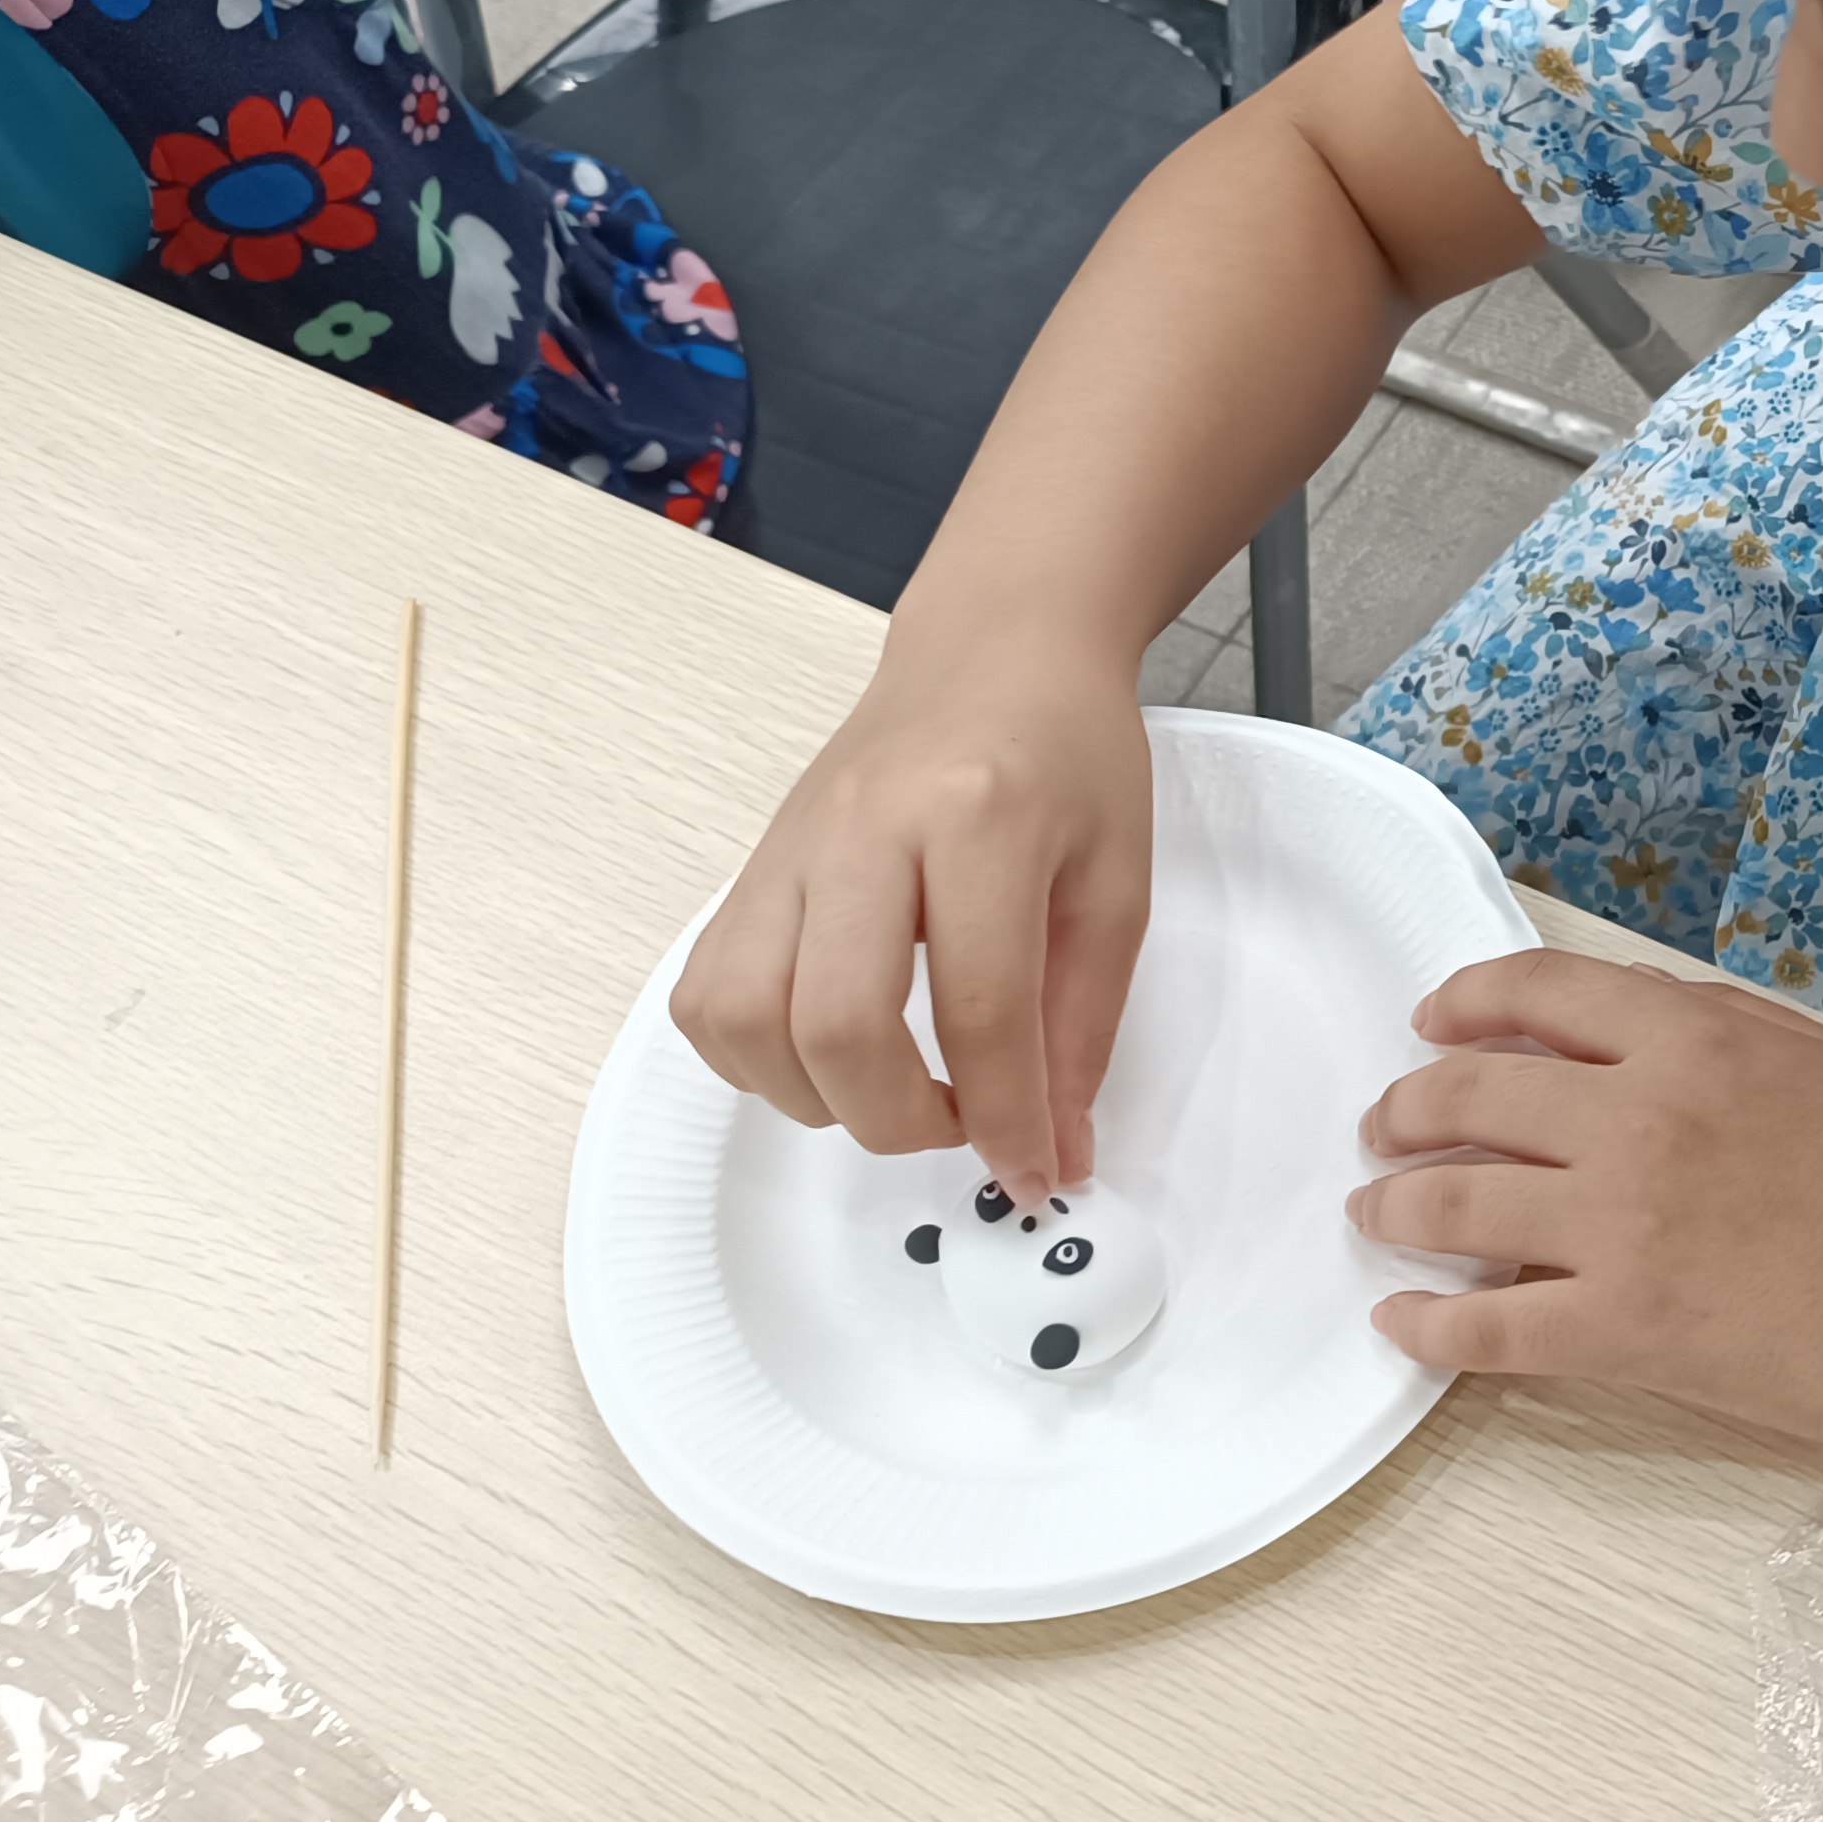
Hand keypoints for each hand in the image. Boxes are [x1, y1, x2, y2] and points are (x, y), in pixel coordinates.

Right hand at [668, 633, 1151, 1205]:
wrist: (995, 651)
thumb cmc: (1067, 753)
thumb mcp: (1117, 881)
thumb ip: (1084, 1025)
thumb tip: (1056, 1150)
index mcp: (980, 819)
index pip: (979, 1010)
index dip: (1006, 1119)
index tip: (1033, 1171)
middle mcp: (865, 830)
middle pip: (835, 1024)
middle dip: (897, 1119)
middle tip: (958, 1126)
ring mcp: (790, 847)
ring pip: (742, 1017)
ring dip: (814, 1096)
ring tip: (891, 1090)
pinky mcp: (751, 867)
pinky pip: (705, 993)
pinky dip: (752, 1056)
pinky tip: (824, 1053)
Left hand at [1350, 950, 1822, 1453]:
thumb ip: (1717, 1024)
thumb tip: (1626, 1013)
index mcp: (1693, 1039)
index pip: (1535, 995)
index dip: (1464, 1003)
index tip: (1432, 1024)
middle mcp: (1638, 1120)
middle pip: (1470, 1095)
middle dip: (1408, 1107)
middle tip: (1387, 1126)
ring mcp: (1622, 1229)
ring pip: (1456, 1203)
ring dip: (1398, 1203)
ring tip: (1378, 1211)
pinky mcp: (1625, 1332)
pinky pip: (1489, 1326)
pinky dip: (1431, 1324)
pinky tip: (1406, 1322)